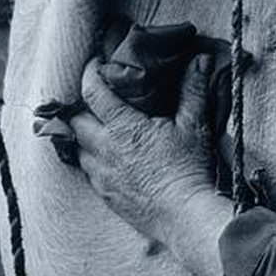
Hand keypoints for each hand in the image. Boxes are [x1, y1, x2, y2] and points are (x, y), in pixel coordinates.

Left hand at [68, 55, 219, 246]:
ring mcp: (101, 174)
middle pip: (74, 120)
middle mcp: (105, 149)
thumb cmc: (191, 170)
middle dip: (80, 106)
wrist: (186, 216)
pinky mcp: (105, 195)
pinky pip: (87, 172)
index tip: (94, 63)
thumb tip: (201, 59)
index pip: (93, 92)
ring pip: (76, 147)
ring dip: (83, 135)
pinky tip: (106, 159)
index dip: (90, 73)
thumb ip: (193, 90)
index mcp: (124, 128)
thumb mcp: (195, 126)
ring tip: (97, 128)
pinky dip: (91, 160)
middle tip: (93, 98)